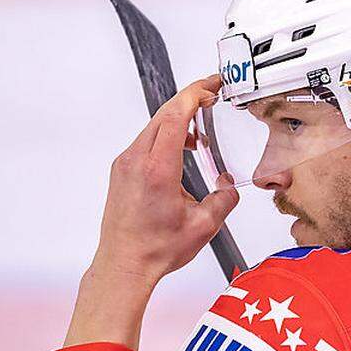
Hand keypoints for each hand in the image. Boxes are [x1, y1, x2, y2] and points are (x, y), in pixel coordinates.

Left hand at [65, 75, 238, 348]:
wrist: (124, 264)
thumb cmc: (155, 249)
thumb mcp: (203, 227)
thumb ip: (224, 201)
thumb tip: (229, 187)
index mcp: (158, 169)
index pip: (175, 115)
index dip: (195, 95)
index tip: (212, 87)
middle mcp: (136, 161)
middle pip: (163, 114)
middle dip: (189, 99)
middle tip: (211, 95)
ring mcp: (125, 164)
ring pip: (152, 127)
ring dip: (176, 119)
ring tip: (199, 128)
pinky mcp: (120, 172)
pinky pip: (144, 142)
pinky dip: (164, 136)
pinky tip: (179, 150)